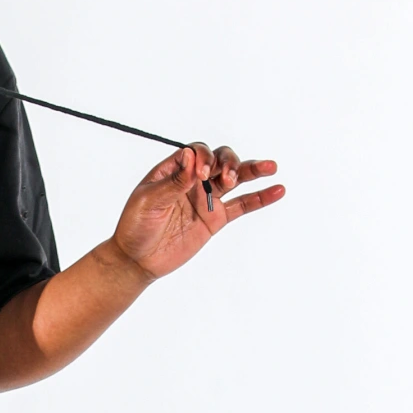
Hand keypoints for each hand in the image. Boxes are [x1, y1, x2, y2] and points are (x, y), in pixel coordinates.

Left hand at [110, 142, 283, 280]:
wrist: (137, 259)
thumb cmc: (135, 226)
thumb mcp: (149, 200)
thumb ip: (174, 182)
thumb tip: (191, 158)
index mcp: (174, 170)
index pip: (196, 152)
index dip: (203, 158)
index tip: (199, 174)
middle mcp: (192, 180)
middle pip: (219, 159)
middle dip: (227, 163)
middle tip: (225, 179)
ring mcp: (206, 199)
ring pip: (235, 178)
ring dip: (251, 171)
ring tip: (269, 167)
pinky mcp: (216, 219)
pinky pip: (242, 205)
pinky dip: (260, 197)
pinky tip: (277, 189)